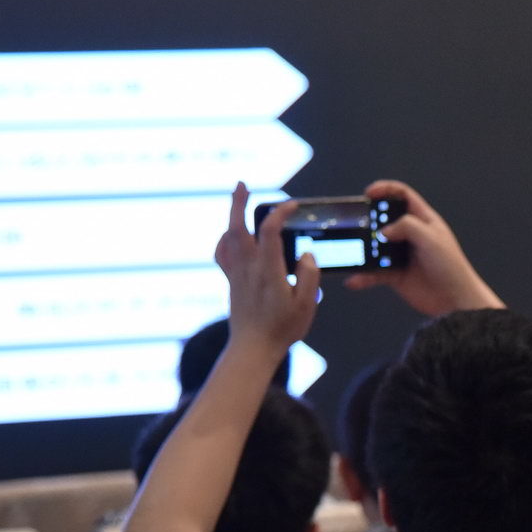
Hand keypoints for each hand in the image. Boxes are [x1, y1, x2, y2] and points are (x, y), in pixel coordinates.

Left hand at [217, 183, 318, 353]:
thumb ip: (309, 276)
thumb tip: (306, 254)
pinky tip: (231, 234)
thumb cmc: (282, 328)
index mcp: (268, 271)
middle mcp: (248, 268)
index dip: (280, 213)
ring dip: (231, 215)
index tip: (293, 205)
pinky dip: (224, 239)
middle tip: (242, 184)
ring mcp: (237, 274)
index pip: (270, 231)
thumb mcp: (306, 305)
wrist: (253, 348)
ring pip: (228, 237)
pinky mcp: (232, 281)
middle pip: (238, 228)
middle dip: (238, 203)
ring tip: (237, 199)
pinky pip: (222, 254)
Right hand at [344, 180, 502, 315]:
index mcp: (423, 220)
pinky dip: (363, 276)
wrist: (455, 300)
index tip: (368, 193)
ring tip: (354, 253)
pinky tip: (354, 280)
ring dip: (363, 250)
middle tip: (358, 225)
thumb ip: (407, 226)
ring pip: (375, 247)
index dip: (386, 189)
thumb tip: (384, 230)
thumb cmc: (451, 267)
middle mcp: (411, 235)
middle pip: (384, 219)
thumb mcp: (431, 238)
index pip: (403, 196)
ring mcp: (402, 255)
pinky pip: (374, 273)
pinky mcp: (395, 274)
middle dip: (369, 220)